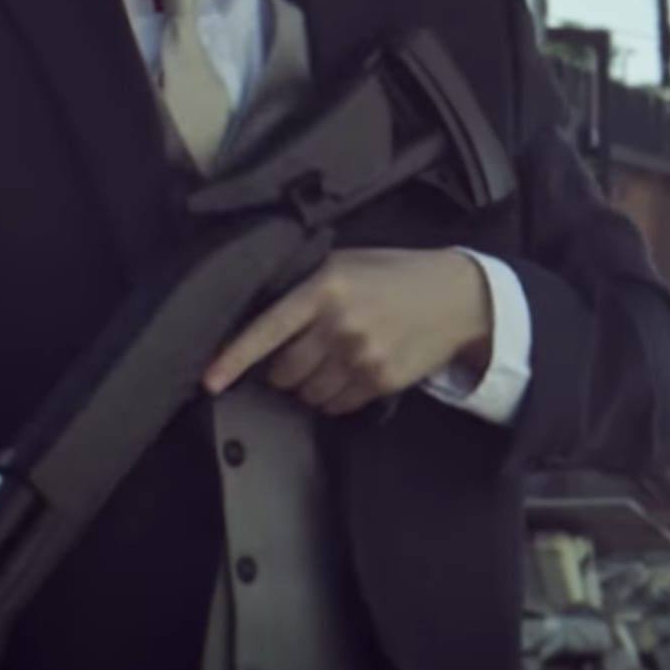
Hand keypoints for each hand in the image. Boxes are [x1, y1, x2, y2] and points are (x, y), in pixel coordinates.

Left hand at [203, 248, 489, 414]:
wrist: (460, 297)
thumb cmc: (396, 275)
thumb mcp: (348, 264)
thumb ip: (306, 288)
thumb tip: (260, 320)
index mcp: (325, 288)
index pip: (267, 329)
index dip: (233, 358)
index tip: (209, 381)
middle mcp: (340, 325)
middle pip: (283, 371)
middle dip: (284, 368)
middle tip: (306, 351)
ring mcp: (361, 357)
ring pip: (307, 393)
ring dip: (310, 385)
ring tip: (334, 361)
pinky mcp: (381, 382)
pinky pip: (336, 405)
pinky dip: (335, 396)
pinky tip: (354, 372)